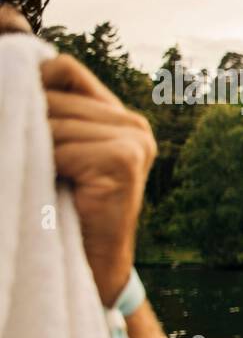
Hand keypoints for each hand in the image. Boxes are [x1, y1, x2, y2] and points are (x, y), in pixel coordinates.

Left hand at [43, 54, 155, 305]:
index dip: (33, 88)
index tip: (22, 127)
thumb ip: (52, 117)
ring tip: (43, 181)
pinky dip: (46, 166)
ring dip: (34, 152)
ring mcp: (134, 141)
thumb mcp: (59, 153)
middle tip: (30, 162)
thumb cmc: (62, 210)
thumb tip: (10, 71)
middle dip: (27, 125)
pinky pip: (60, 146)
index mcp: (120, 117)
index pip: (63, 69)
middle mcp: (134, 124)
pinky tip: (55, 188)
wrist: (91, 268)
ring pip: (52, 122)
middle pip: (53, 95)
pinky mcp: (124, 161)